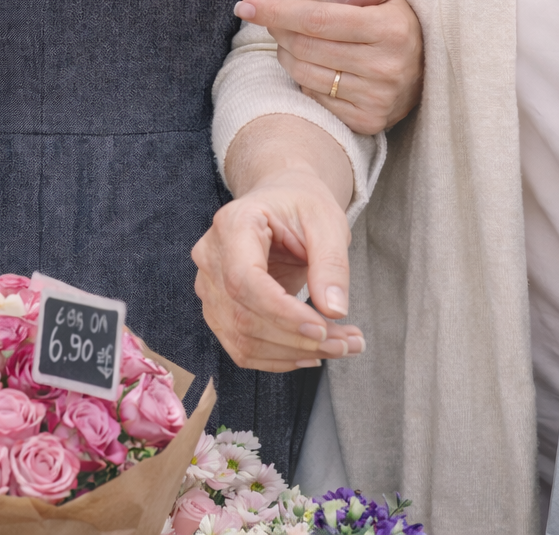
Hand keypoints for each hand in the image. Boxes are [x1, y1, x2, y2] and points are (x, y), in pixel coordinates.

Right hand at [192, 165, 364, 372]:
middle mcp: (211, 256)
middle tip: (348, 342)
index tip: (322, 328)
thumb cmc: (301, 204)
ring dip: (294, 354)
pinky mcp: (219, 310)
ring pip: (243, 340)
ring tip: (340, 346)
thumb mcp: (327, 220)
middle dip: (298, 339)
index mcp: (234, 224)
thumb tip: (334, 310)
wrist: (282, 201)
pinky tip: (312, 351)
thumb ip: (331, 263)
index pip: (243, 279)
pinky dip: (280, 358)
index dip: (281, 313)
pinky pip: (243, 347)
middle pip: (244, 316)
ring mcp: (210, 286)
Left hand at [233, 0, 423, 134]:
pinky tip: (317, 63)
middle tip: (272, 18)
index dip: (276, 11)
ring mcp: (379, 99)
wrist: (425, 58)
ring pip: (305, 74)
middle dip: (278, 29)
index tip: (244, 6)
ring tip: (294, 38)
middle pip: (306, 47)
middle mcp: (388, 67)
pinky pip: (315, 98)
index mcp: (391, 27)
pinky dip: (305, 78)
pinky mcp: (370, 122)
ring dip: (287, 52)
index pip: (318, 19)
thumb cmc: (388, 5)